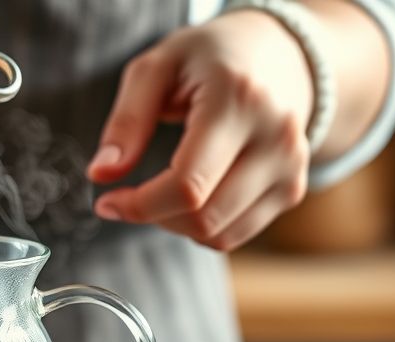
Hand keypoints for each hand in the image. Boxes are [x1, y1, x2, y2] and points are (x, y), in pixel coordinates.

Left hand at [88, 10, 314, 250]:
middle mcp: (276, 138)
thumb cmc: (208, 58)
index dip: (139, 205)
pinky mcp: (292, 189)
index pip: (188, 184)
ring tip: (160, 190)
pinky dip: (201, 227)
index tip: (106, 202)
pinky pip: (235, 234)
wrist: (278, 53)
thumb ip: (126, 121)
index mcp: (239, 100)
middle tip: (128, 196)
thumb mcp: (156, 68)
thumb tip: (101, 174)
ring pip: (219, 235)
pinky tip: (189, 195)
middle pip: (204, 217)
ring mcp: (290, 168)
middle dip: (152, 216)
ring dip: (175, 225)